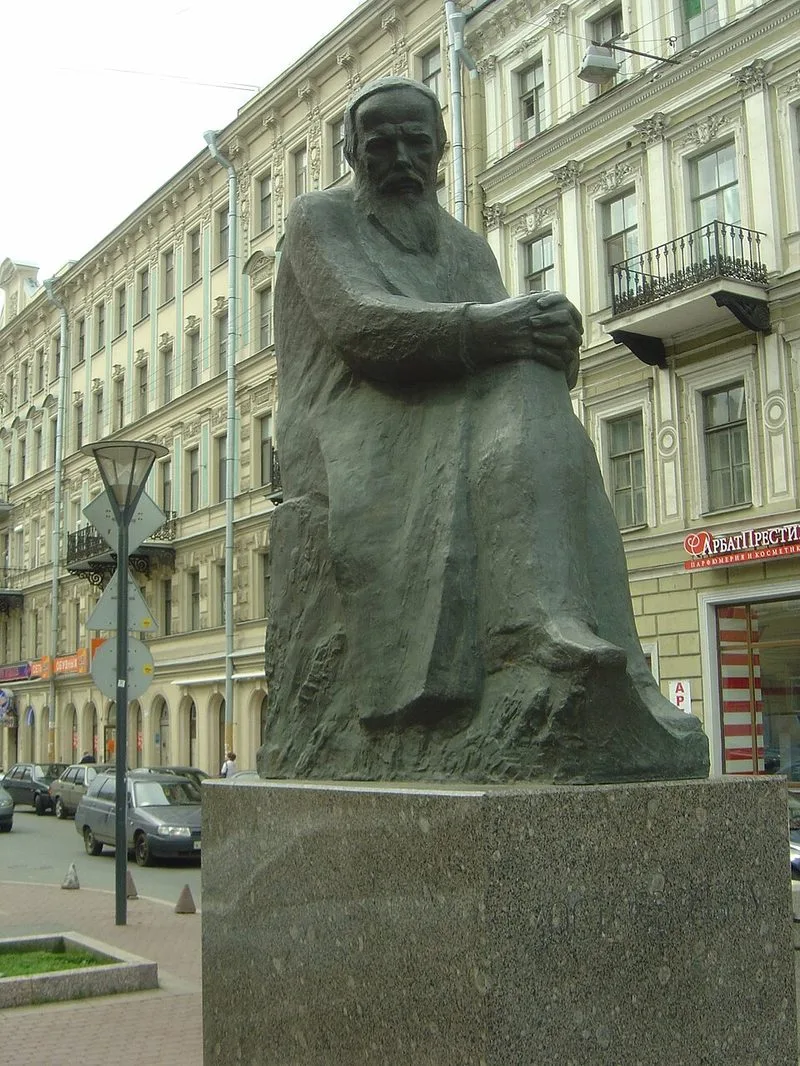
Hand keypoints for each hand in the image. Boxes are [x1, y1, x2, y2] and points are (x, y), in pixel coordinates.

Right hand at [466, 293, 582, 384]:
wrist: (480, 329)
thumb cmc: (496, 315)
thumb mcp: (515, 301)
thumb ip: (531, 297)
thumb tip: (542, 294)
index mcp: (536, 304)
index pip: (567, 308)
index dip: (575, 318)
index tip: (577, 326)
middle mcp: (537, 317)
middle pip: (566, 326)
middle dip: (574, 336)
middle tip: (578, 344)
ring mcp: (532, 334)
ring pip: (560, 343)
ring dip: (568, 351)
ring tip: (571, 358)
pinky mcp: (526, 349)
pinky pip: (548, 357)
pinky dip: (557, 363)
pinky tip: (561, 367)